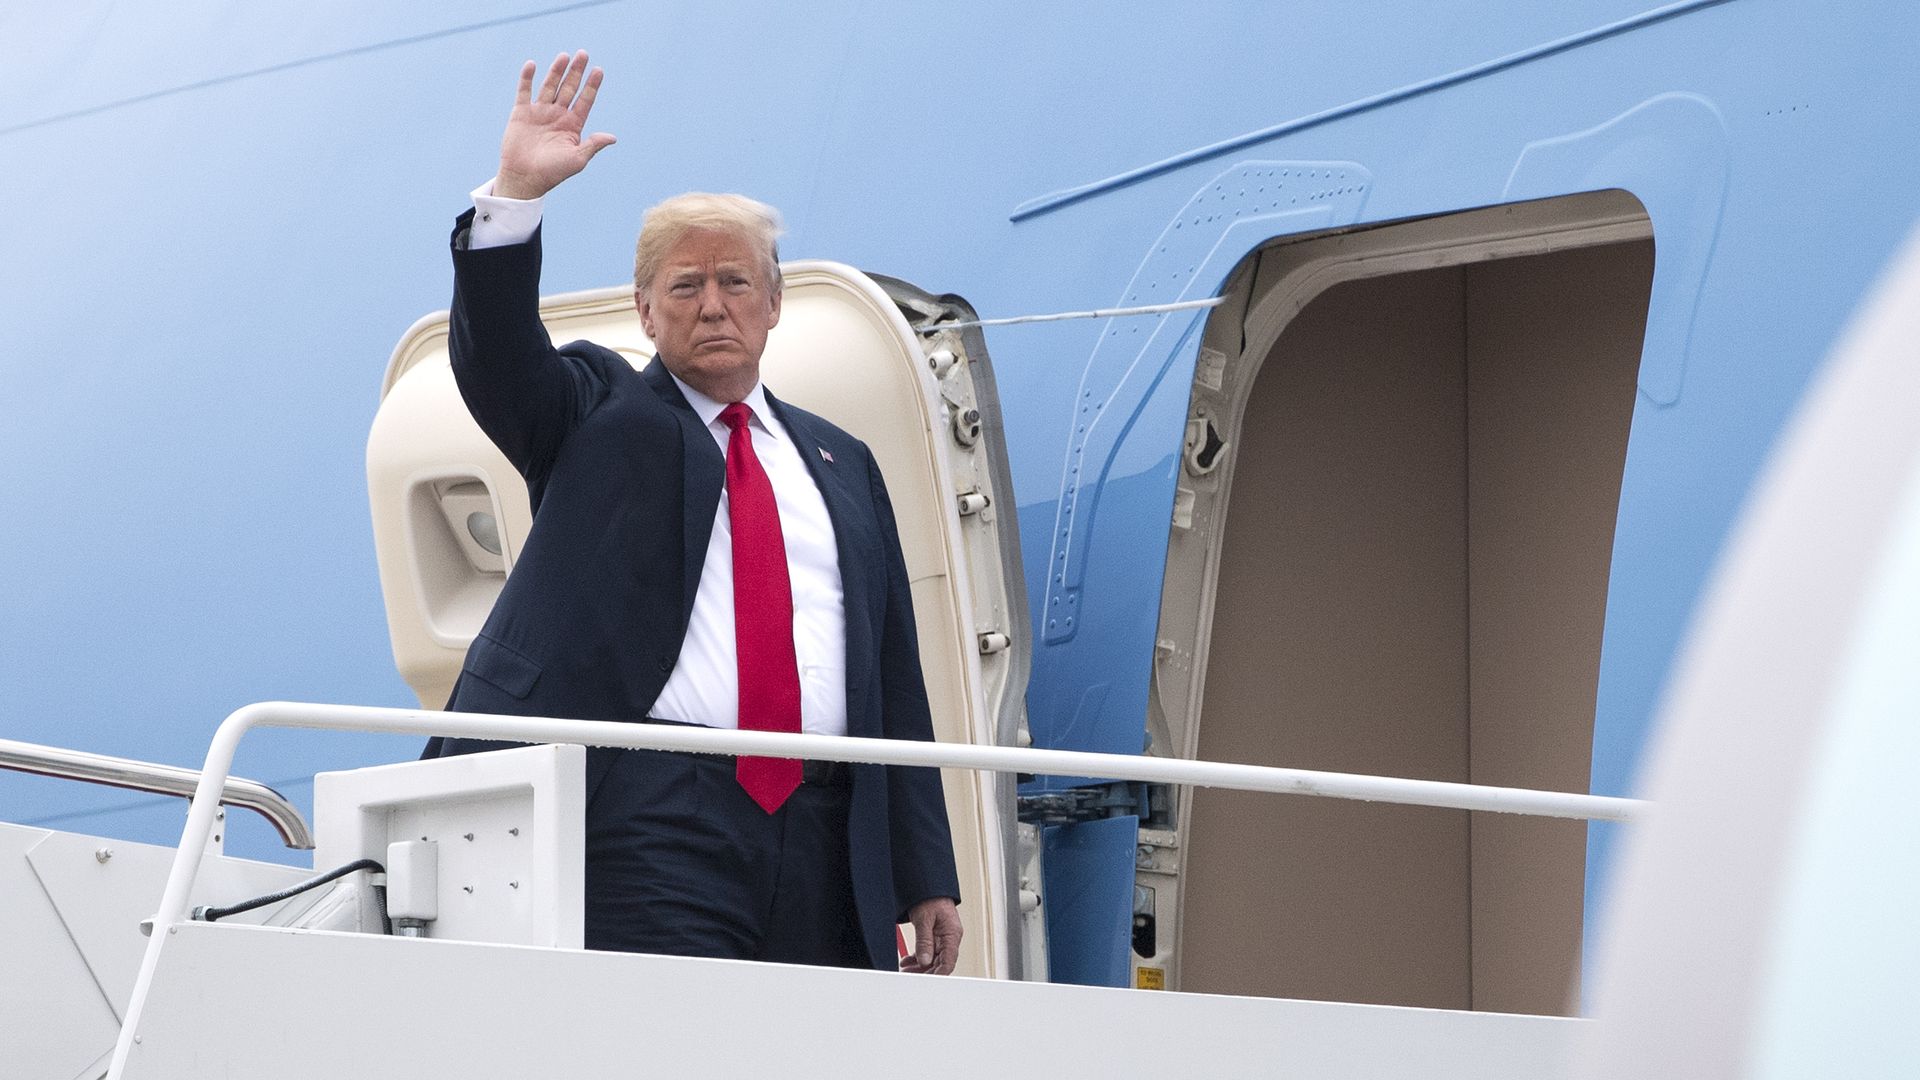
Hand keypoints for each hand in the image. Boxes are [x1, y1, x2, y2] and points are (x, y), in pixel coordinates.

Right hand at [495, 50, 615, 199]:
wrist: (525, 178)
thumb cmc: (553, 172)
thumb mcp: (577, 159)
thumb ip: (593, 145)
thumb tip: (612, 137)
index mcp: (572, 125)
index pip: (585, 100)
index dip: (592, 86)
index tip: (598, 71)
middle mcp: (557, 115)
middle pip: (569, 88)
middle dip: (576, 72)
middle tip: (583, 54)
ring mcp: (539, 112)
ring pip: (550, 86)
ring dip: (556, 71)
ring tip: (565, 56)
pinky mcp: (521, 113)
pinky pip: (524, 91)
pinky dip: (527, 78)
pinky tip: (532, 65)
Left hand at [901, 897, 960, 974]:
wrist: (928, 887)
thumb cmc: (930, 898)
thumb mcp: (924, 920)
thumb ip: (924, 942)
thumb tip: (924, 961)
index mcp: (952, 934)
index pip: (949, 961)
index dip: (939, 974)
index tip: (927, 981)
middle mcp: (950, 939)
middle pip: (940, 963)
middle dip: (925, 972)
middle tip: (909, 976)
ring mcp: (943, 939)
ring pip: (933, 960)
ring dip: (919, 966)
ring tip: (906, 970)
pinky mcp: (935, 938)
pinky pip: (928, 952)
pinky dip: (918, 958)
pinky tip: (907, 960)